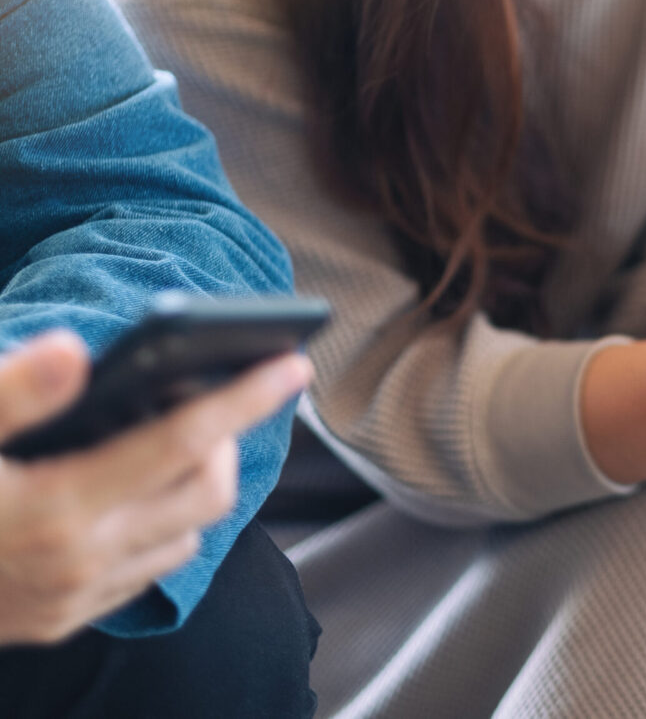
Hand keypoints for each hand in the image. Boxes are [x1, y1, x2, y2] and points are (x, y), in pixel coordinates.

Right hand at [0, 332, 309, 644]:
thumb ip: (13, 394)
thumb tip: (77, 349)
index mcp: (56, 509)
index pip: (184, 441)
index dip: (245, 398)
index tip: (293, 362)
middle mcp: (78, 562)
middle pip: (207, 491)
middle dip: (227, 437)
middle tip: (206, 389)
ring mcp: (71, 598)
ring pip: (187, 535)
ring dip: (200, 483)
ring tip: (178, 432)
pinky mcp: (58, 620)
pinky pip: (148, 570)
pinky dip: (165, 524)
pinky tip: (138, 490)